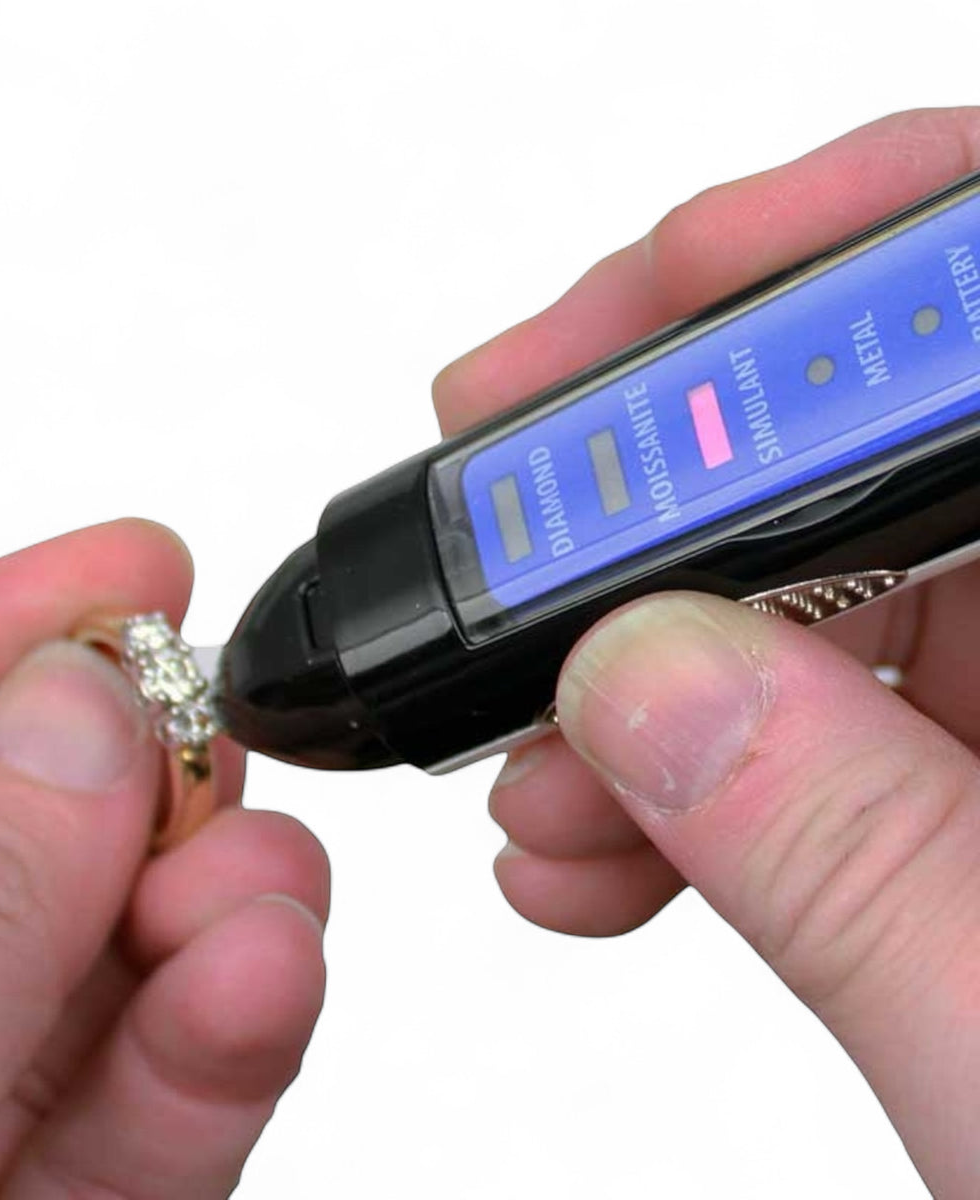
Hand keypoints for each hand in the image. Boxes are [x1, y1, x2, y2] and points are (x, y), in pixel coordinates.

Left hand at [0, 519, 329, 1198]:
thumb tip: (84, 710)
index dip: (2, 634)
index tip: (139, 567)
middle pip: (18, 843)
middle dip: (134, 780)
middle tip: (211, 739)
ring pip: (110, 978)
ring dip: (210, 912)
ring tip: (261, 888)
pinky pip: (154, 1111)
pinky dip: (226, 1040)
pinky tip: (266, 974)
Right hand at [435, 108, 979, 1198]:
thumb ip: (857, 863)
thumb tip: (642, 677)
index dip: (840, 263)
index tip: (658, 296)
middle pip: (902, 441)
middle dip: (676, 499)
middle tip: (524, 541)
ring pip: (838, 593)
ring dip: (654, 673)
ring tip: (547, 782)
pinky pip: (834, 708)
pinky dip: (701, 762)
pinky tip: (607, 840)